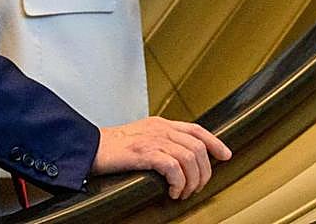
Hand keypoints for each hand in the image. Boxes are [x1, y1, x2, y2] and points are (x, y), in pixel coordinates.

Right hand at [92, 116, 231, 199]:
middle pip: (198, 147)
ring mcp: (152, 140)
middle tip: (196, 188)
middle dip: (204, 171)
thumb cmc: (113, 148)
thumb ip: (160, 141)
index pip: (196, 129)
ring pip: (189, 158)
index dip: (215, 142)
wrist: (90, 148)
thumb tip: (180, 158)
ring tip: (183, 192)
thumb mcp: (142, 137)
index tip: (225, 155)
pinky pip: (173, 167)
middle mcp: (160, 129)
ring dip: (192, 180)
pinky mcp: (144, 153)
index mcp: (160, 124)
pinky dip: (178, 182)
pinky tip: (173, 191)